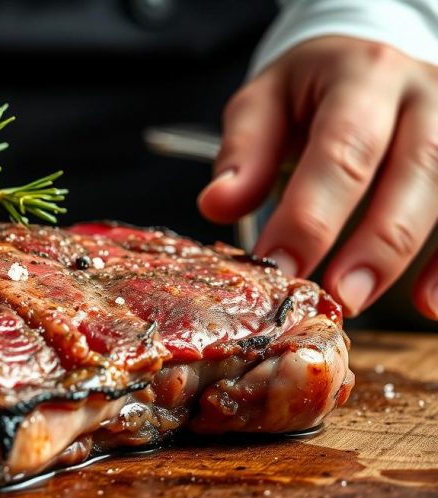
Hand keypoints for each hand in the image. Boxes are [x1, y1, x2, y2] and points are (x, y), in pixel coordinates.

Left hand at [199, 36, 437, 317]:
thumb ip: (244, 152)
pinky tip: (429, 304)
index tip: (278, 266)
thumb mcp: (264, 103)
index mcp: (364, 75)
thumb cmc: (309, 90)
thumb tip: (216, 205)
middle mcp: (425, 93)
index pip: (342, 148)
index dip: (312, 213)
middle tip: (339, 297)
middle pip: (416, 166)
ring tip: (369, 301)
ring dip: (416, 256)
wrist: (365, 58)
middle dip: (377, 241)